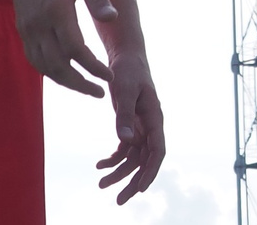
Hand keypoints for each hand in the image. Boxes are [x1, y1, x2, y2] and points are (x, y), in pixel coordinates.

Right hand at [4, 0, 115, 95]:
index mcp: (56, 9)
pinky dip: (50, 71)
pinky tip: (66, 75)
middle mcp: (38, 23)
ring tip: (87, 88)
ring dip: (65, 81)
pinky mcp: (23, 29)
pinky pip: (34, 59)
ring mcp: (27, 28)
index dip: (92, 67)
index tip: (109, 76)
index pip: (75, 49)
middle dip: (80, 84)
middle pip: (58, 65)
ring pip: (44, 66)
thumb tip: (113, 19)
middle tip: (101, 93)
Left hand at [96, 48, 167, 202]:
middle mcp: (150, 126)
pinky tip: (99, 164)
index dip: (150, 171)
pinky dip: (113, 158)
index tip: (141, 189)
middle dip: (133, 181)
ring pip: (134, 157)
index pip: (157, 150)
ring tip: (101, 185)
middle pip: (145, 160)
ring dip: (120, 172)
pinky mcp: (130, 124)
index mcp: (154, 118)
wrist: (126, 57)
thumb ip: (124, 115)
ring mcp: (141, 126)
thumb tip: (126, 140)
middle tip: (119, 200)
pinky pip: (125, 148)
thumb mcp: (124, 90)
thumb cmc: (128, 70)